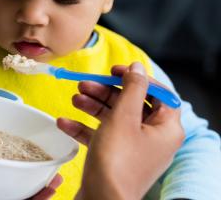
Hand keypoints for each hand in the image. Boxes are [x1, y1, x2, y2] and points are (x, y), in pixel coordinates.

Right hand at [56, 62, 183, 198]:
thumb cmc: (117, 162)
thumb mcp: (124, 117)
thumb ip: (131, 88)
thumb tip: (137, 67)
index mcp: (165, 127)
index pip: (157, 92)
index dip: (135, 78)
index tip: (115, 70)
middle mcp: (153, 138)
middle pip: (131, 104)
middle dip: (106, 92)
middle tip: (86, 84)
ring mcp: (133, 149)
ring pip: (114, 119)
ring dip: (93, 106)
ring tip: (74, 98)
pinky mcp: (115, 159)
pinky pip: (101, 136)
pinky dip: (84, 128)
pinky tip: (64, 122)